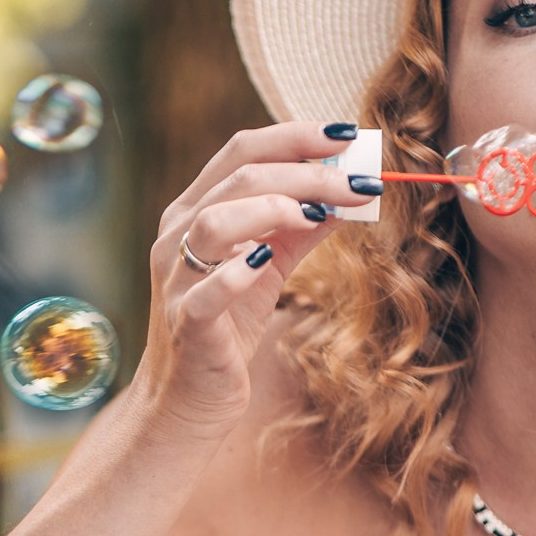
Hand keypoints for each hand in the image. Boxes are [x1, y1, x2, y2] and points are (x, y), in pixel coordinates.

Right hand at [130, 120, 367, 437]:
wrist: (189, 400)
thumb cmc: (228, 328)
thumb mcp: (269, 267)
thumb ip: (302, 228)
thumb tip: (351, 192)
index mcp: (195, 210)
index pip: (242, 150)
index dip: (295, 136)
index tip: (347, 135)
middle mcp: (177, 234)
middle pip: (239, 177)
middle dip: (307, 173)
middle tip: (359, 182)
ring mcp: (176, 277)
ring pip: (216, 220)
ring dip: (275, 209)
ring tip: (318, 216)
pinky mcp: (186, 322)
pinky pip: (207, 288)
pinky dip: (239, 271)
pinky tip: (267, 264)